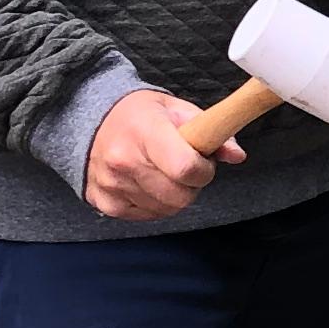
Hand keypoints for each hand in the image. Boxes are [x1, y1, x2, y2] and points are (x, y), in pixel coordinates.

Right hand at [83, 89, 243, 221]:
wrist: (93, 120)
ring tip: (164, 171)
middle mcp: (123, 160)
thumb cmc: (139, 115)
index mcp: (144, 131)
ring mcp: (111, 184)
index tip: (203, 161)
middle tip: (184, 166)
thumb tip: (235, 154)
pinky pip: (146, 217)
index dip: (204, 170)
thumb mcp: (177, 110)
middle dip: (192, 185)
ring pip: (165, 210)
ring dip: (173, 196)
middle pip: (179, 196)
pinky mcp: (104, 202)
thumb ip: (210, 130)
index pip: (185, 168)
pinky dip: (154, 204)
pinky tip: (148, 183)